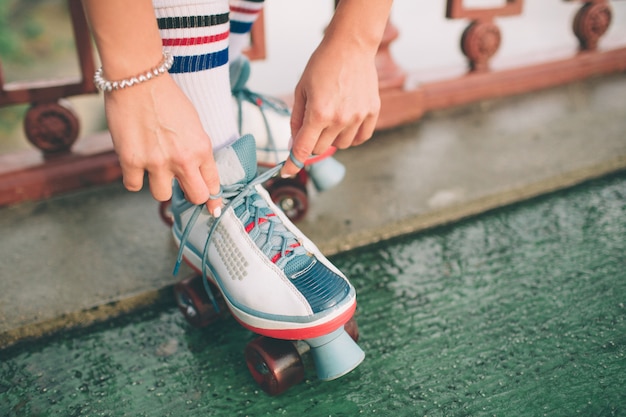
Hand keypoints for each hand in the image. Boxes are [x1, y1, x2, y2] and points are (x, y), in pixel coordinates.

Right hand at [104, 74, 222, 214]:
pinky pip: (134, 186)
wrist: (138, 79)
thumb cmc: (167, 98)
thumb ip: (197, 150)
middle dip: (191, 196)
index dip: (212, 196)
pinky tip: (135, 162)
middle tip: (184, 188)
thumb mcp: (194, 124)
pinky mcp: (130, 161)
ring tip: (154, 166)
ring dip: (159, 185)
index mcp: (202, 148)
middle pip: (195, 197)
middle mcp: (182, 159)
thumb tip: (198, 174)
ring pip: (162, 196)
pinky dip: (134, 178)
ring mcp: (156, 163)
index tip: (211, 206)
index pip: (213, 185)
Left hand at [281, 32, 380, 176]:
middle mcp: (339, 119)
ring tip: (332, 116)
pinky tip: (346, 123)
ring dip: (333, 138)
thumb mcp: (301, 90)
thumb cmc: (323, 64)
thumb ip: (297, 119)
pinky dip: (351, 136)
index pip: (303, 148)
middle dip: (313, 141)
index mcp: (318, 113)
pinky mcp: (372, 112)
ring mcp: (358, 117)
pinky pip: (360, 138)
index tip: (287, 171)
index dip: (293, 163)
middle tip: (314, 123)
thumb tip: (294, 143)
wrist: (351, 47)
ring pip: (341, 145)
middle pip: (321, 149)